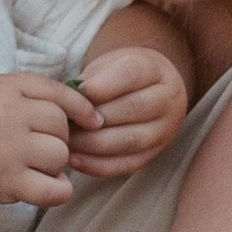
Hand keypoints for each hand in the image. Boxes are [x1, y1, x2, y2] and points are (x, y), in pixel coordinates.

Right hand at [0, 69, 81, 210]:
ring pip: (60, 155)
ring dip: (54, 164)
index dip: (81, 107)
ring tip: (35, 166)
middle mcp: (11, 115)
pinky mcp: (7, 181)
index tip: (92, 120)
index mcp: (6, 89)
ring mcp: (11, 149)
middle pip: (61, 125)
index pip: (59, 92)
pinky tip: (50, 186)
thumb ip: (23, 92)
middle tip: (39, 147)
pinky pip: (54, 189)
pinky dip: (59, 191)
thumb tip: (71, 106)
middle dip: (58, 137)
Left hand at [67, 41, 190, 180]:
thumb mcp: (107, 66)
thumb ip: (91, 80)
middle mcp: (167, 99)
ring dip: (93, 144)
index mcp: (155, 69)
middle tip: (64, 122)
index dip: (104, 85)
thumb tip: (70, 102)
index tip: (80, 91)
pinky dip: (98, 165)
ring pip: (130, 140)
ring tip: (66, 142)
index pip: (132, 74)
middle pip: (133, 109)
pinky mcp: (154, 154)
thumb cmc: (117, 76)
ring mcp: (165, 130)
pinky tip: (75, 160)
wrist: (146, 90)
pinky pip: (127, 164)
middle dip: (94, 118)